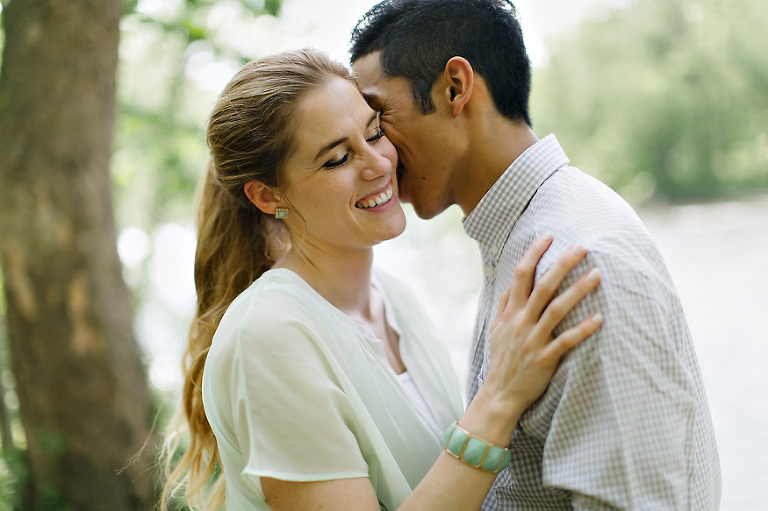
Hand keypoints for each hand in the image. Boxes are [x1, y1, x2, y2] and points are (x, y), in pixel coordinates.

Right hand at [484, 234, 602, 413]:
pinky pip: (566, 342)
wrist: (500, 393)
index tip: (549, 236)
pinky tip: (600, 319)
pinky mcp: (544, 359)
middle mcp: (521, 322)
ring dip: (577, 291)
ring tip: (597, 274)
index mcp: (510, 312)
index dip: (534, 253)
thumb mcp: (496, 329)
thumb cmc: (502, 359)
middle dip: (562, 264)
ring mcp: (532, 340)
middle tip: (581, 247)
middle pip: (542, 287)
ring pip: (556, 310)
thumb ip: (504, 304)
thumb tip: (512, 283)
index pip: (520, 275)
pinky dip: (582, 330)